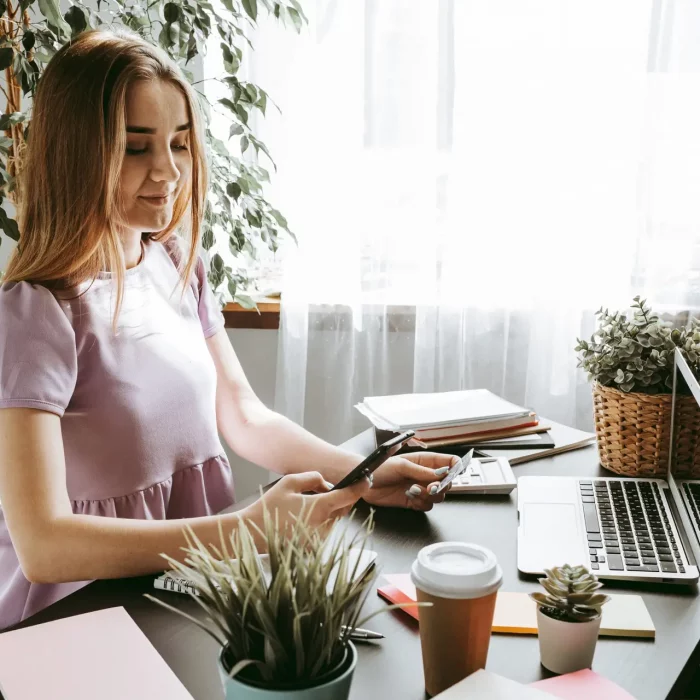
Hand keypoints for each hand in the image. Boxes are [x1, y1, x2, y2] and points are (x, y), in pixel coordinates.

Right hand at [243, 471, 370, 541]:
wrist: (253, 534)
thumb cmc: (270, 506)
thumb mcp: (290, 482)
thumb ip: (313, 478)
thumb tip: (328, 484)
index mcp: (320, 508)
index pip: (349, 496)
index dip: (360, 486)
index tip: (367, 479)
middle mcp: (324, 526)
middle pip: (343, 508)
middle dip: (339, 499)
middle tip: (324, 492)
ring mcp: (320, 540)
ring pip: (333, 520)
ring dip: (327, 512)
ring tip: (305, 507)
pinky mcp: (314, 549)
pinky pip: (323, 531)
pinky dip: (319, 523)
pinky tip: (301, 520)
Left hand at [362, 452, 460, 510]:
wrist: (364, 483)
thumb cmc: (380, 468)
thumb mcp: (401, 466)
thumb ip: (422, 471)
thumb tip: (441, 474)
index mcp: (424, 461)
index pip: (448, 462)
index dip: (456, 466)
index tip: (457, 472)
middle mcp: (425, 475)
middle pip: (447, 482)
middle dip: (442, 486)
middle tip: (431, 487)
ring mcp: (420, 488)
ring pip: (438, 496)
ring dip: (429, 496)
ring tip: (413, 490)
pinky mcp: (413, 501)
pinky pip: (426, 505)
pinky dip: (421, 503)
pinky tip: (409, 497)